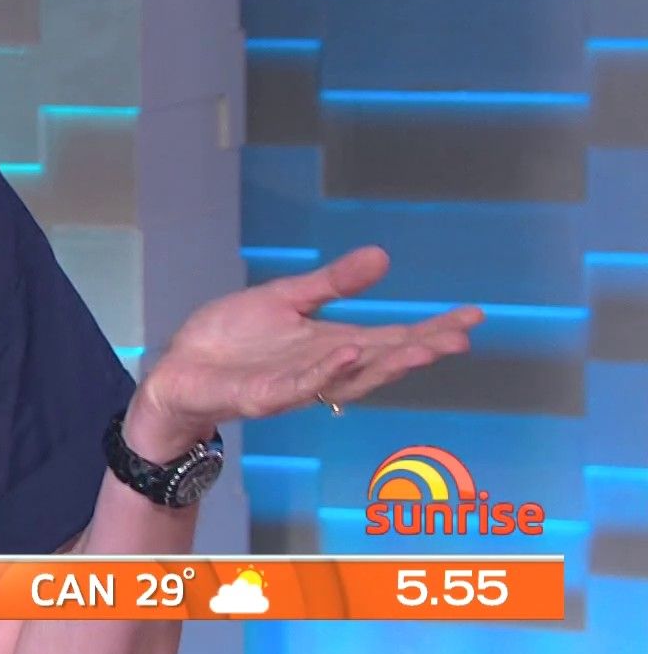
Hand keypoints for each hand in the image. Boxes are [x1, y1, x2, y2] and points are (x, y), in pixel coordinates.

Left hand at [133, 246, 483, 448]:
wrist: (180, 368)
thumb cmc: (231, 340)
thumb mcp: (285, 299)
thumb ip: (331, 283)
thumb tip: (382, 256)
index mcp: (331, 345)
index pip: (390, 337)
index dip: (431, 329)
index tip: (473, 316)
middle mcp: (322, 370)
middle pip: (381, 361)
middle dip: (420, 350)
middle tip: (459, 337)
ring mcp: (295, 386)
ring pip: (348, 379)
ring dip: (383, 364)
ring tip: (418, 347)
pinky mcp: (262, 397)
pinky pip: (300, 386)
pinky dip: (325, 371)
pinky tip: (348, 352)